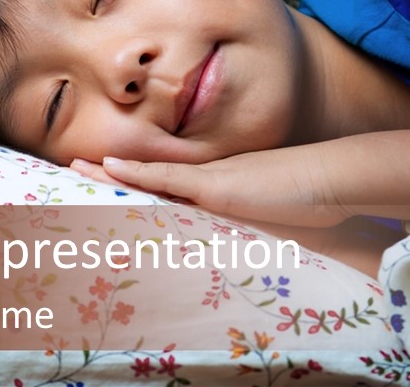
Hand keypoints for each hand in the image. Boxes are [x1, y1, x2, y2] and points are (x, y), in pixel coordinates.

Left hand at [71, 144, 355, 227]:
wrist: (332, 179)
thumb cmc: (312, 203)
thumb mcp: (277, 220)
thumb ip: (258, 228)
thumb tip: (254, 243)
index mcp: (220, 186)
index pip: (170, 186)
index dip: (138, 182)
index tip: (112, 180)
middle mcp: (209, 179)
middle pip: (152, 178)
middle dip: (113, 175)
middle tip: (76, 168)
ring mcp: (211, 179)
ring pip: (150, 176)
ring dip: (112, 173)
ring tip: (77, 167)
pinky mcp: (215, 185)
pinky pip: (167, 178)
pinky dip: (136, 172)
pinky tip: (109, 166)